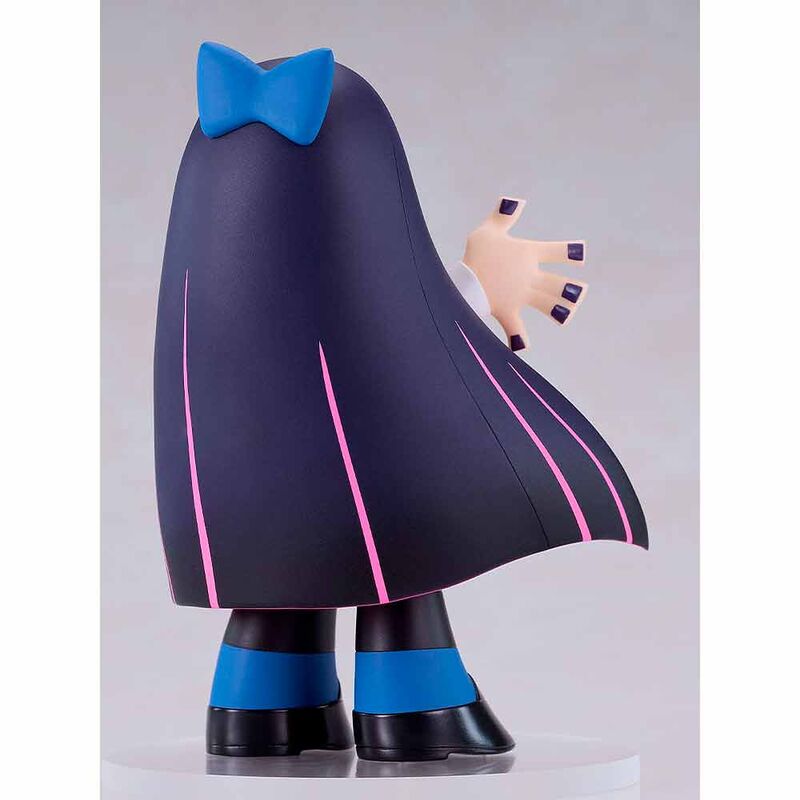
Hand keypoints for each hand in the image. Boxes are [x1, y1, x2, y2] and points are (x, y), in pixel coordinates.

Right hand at [462, 197, 587, 350]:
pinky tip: (522, 346)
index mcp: (528, 255)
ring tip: (569, 313)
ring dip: (559, 310)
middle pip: (558, 284)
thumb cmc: (475, 254)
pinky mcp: (507, 312)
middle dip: (571, 289)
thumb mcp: (487, 231)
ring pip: (546, 305)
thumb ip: (502, 216)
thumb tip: (514, 199)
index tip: (581, 254)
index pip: (557, 251)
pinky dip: (518, 339)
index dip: (571, 252)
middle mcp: (529, 277)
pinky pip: (516, 329)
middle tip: (581, 291)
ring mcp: (520, 297)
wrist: (460, 282)